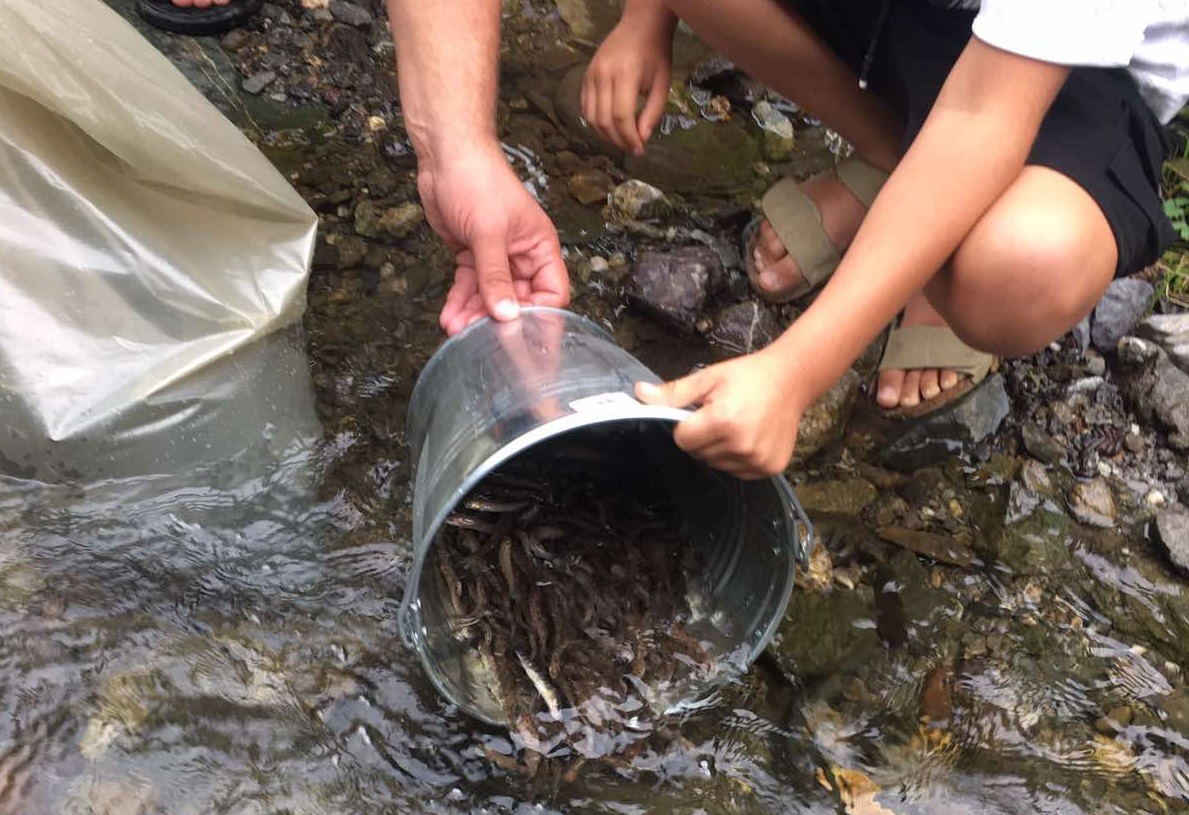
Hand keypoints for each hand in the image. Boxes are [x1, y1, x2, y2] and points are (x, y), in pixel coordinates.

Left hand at [418, 145, 569, 334]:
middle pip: (518, 300)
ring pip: (490, 297)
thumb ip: (495, 277)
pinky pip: (469, 287)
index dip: (539, 315)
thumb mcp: (489, 233)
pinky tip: (449, 317)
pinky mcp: (471, 256)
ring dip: (473, 315)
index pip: (551, 292)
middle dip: (497, 320)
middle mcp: (522, 256)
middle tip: (477, 338)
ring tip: (456, 330)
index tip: (518, 334)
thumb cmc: (479, 182)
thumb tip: (506, 315)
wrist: (445, 156)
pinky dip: (459, 302)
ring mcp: (496, 257)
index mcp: (540, 248)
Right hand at [581, 19, 672, 155]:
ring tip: (621, 139)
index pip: (621, 117)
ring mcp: (591, 75)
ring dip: (605, 134)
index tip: (639, 150)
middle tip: (631, 148)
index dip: (629, 138)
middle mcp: (603, 75)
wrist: (640, 27)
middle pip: (604, 120)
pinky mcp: (586, 76)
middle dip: (618, 140)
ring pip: (591, 117)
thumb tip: (642, 138)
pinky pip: (585, 107)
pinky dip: (595, 121)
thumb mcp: (662, 84)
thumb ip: (653, 113)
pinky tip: (610, 127)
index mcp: (625, 75)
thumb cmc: (655, 55)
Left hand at [634, 349, 806, 478]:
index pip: (682, 439)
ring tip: (737, 425)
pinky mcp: (769, 468)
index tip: (702, 411)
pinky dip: (736, 458)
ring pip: (716, 464)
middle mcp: (741, 444)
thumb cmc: (748, 376)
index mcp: (723, 420)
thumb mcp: (708, 378)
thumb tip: (639, 394)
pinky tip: (749, 437)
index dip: (687, 425)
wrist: (792, 379)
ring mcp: (757, 459)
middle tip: (722, 414)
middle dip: (702, 437)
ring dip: (719, 449)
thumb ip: (673, 393)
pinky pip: (736, 471)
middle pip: (698, 454)